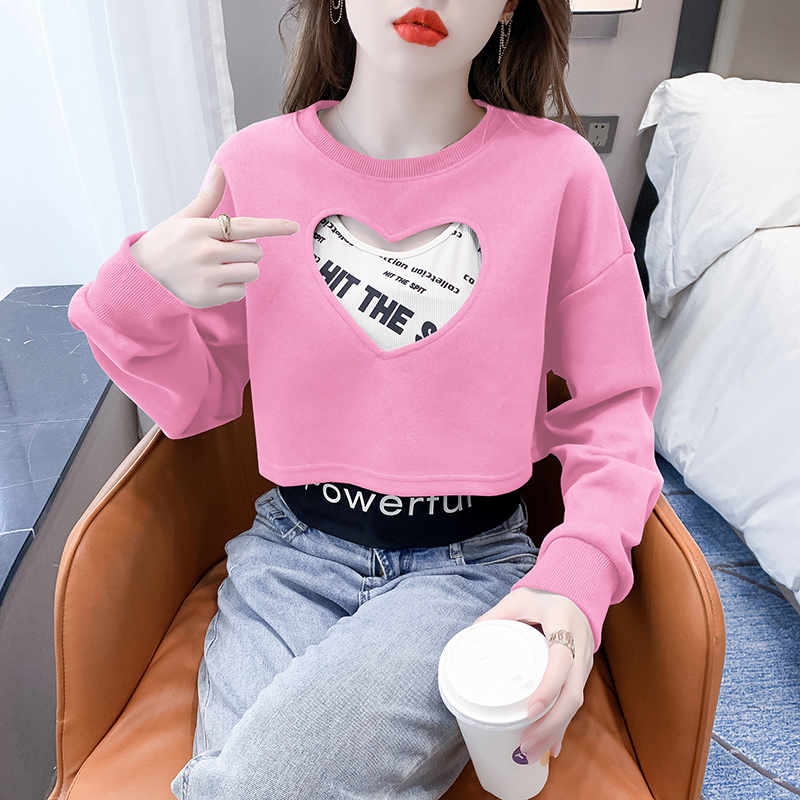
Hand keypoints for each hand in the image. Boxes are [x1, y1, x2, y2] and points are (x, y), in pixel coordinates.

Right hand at [129, 165, 299, 308]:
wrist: (141, 275)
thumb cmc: (167, 242)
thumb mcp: (184, 218)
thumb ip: (207, 198)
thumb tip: (219, 169)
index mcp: (200, 228)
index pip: (246, 226)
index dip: (273, 227)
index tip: (293, 227)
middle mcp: (205, 252)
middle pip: (255, 252)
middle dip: (246, 252)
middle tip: (224, 253)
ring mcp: (206, 276)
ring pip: (251, 273)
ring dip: (243, 271)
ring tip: (220, 268)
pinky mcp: (207, 297)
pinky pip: (240, 291)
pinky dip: (233, 288)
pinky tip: (214, 283)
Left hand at [472, 586, 593, 763]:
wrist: (577, 594)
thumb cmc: (544, 596)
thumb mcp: (519, 598)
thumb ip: (496, 615)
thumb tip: (470, 636)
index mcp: (564, 625)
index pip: (561, 661)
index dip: (547, 687)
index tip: (530, 709)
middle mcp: (579, 648)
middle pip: (572, 694)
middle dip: (550, 724)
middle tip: (525, 745)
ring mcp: (583, 663)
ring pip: (575, 703)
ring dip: (555, 731)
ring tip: (531, 752)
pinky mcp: (581, 674)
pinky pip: (573, 702)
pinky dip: (561, 726)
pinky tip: (550, 747)